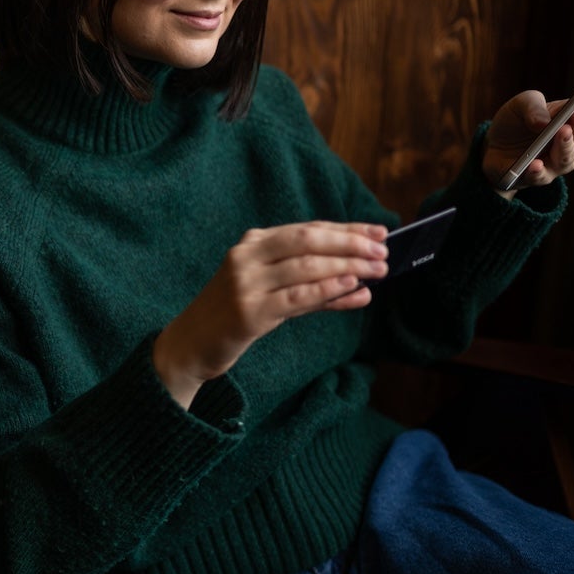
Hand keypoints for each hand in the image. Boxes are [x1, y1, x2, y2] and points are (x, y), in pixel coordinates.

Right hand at [152, 220, 388, 407]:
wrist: (190, 344)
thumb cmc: (234, 316)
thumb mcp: (272, 292)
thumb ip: (312, 284)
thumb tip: (361, 280)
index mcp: (253, 243)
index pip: (308, 229)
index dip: (347, 229)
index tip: (379, 232)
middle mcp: (247, 256)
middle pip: (308, 240)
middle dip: (350, 243)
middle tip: (383, 251)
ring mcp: (246, 283)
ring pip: (306, 267)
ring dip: (347, 266)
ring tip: (377, 271)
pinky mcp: (248, 312)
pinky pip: (296, 297)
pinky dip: (327, 290)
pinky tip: (352, 287)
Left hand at [483, 90, 573, 194]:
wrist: (492, 145)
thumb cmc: (515, 121)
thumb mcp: (520, 104)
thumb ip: (532, 105)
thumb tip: (543, 122)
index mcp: (573, 120)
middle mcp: (572, 143)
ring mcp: (556, 162)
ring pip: (568, 158)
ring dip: (566, 146)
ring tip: (562, 132)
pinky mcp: (537, 177)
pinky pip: (541, 176)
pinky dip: (538, 171)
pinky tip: (535, 164)